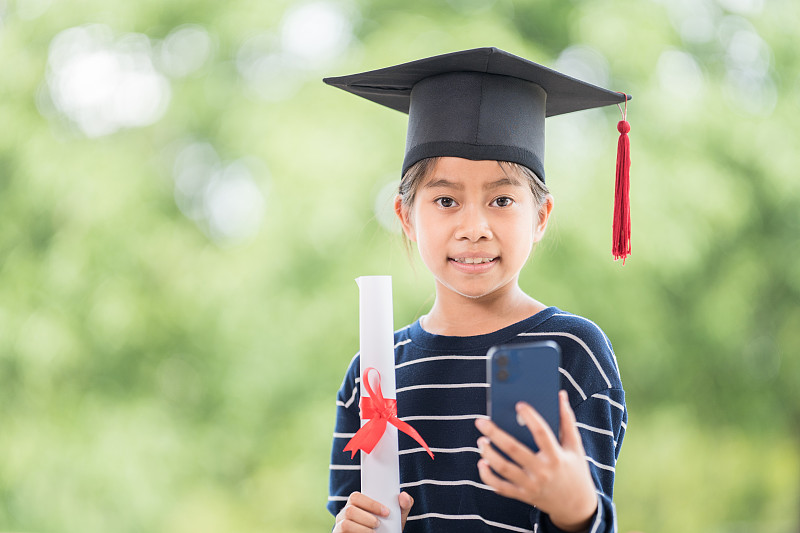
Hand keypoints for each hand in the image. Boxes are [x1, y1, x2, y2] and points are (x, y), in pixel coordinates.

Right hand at [333, 491, 414, 531]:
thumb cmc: (386, 529)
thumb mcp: (396, 518)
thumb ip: (403, 506)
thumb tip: (404, 496)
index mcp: (356, 504)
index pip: (356, 496)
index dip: (371, 504)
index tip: (387, 512)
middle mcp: (345, 513)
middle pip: (350, 509)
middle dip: (367, 517)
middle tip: (379, 524)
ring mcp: (340, 525)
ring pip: (346, 523)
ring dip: (362, 528)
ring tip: (374, 532)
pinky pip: (342, 532)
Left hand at [475, 391, 597, 531]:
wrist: (577, 506)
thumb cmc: (575, 470)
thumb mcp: (575, 446)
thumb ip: (567, 420)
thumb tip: (560, 394)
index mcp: (557, 456)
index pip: (542, 433)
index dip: (530, 417)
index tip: (518, 404)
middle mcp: (543, 472)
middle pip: (514, 450)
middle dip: (495, 434)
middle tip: (481, 420)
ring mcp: (532, 486)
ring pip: (504, 469)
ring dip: (488, 453)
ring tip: (480, 440)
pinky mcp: (523, 496)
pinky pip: (501, 487)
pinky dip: (487, 476)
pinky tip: (481, 462)